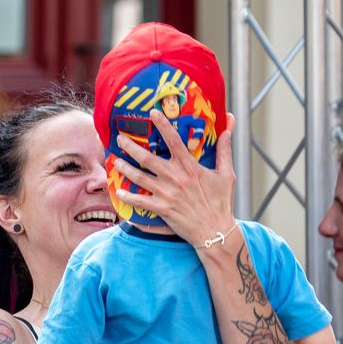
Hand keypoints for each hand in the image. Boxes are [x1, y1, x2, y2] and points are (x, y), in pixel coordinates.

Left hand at [114, 110, 236, 244]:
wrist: (216, 230)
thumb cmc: (222, 202)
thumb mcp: (227, 174)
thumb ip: (224, 149)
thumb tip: (229, 125)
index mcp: (190, 167)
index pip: (174, 141)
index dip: (163, 125)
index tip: (152, 113)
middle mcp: (176, 178)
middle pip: (148, 158)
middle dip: (132, 147)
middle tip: (120, 138)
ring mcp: (166, 193)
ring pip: (139, 177)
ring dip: (125, 168)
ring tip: (115, 160)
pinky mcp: (161, 209)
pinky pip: (140, 201)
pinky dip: (128, 197)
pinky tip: (118, 191)